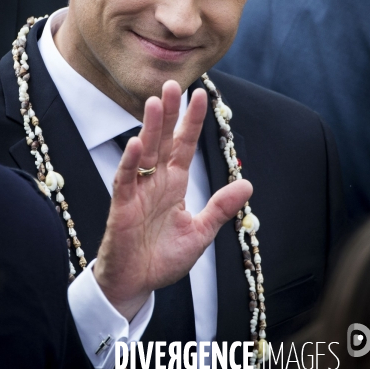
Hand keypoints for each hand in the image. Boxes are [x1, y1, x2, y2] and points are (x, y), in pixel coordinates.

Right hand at [93, 80, 252, 320]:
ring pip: (143, 153)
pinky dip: (130, 163)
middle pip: (163, 140)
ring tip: (155, 103)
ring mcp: (138, 191)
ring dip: (149, 128)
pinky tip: (136, 144)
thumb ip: (220, 208)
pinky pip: (125, 180)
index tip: (201, 95)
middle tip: (171, 84)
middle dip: (169, 112)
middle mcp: (156, 180)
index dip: (192, 121)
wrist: (137, 284)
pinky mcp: (121, 207)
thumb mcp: (200, 232)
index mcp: (175, 182)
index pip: (185, 145)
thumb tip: (247, 184)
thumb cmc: (164, 257)